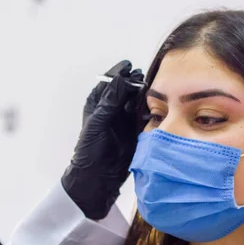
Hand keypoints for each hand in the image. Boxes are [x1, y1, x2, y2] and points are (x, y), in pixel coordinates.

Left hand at [62, 60, 144, 219]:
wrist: (97, 177)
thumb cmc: (89, 150)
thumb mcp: (98, 124)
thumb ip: (109, 102)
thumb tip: (119, 80)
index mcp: (97, 103)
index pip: (110, 82)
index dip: (119, 73)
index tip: (129, 67)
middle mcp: (111, 108)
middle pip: (126, 88)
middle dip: (134, 82)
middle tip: (142, 79)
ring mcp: (124, 118)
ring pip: (136, 100)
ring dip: (142, 95)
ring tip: (149, 91)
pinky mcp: (135, 129)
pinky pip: (143, 115)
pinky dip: (149, 110)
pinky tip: (154, 107)